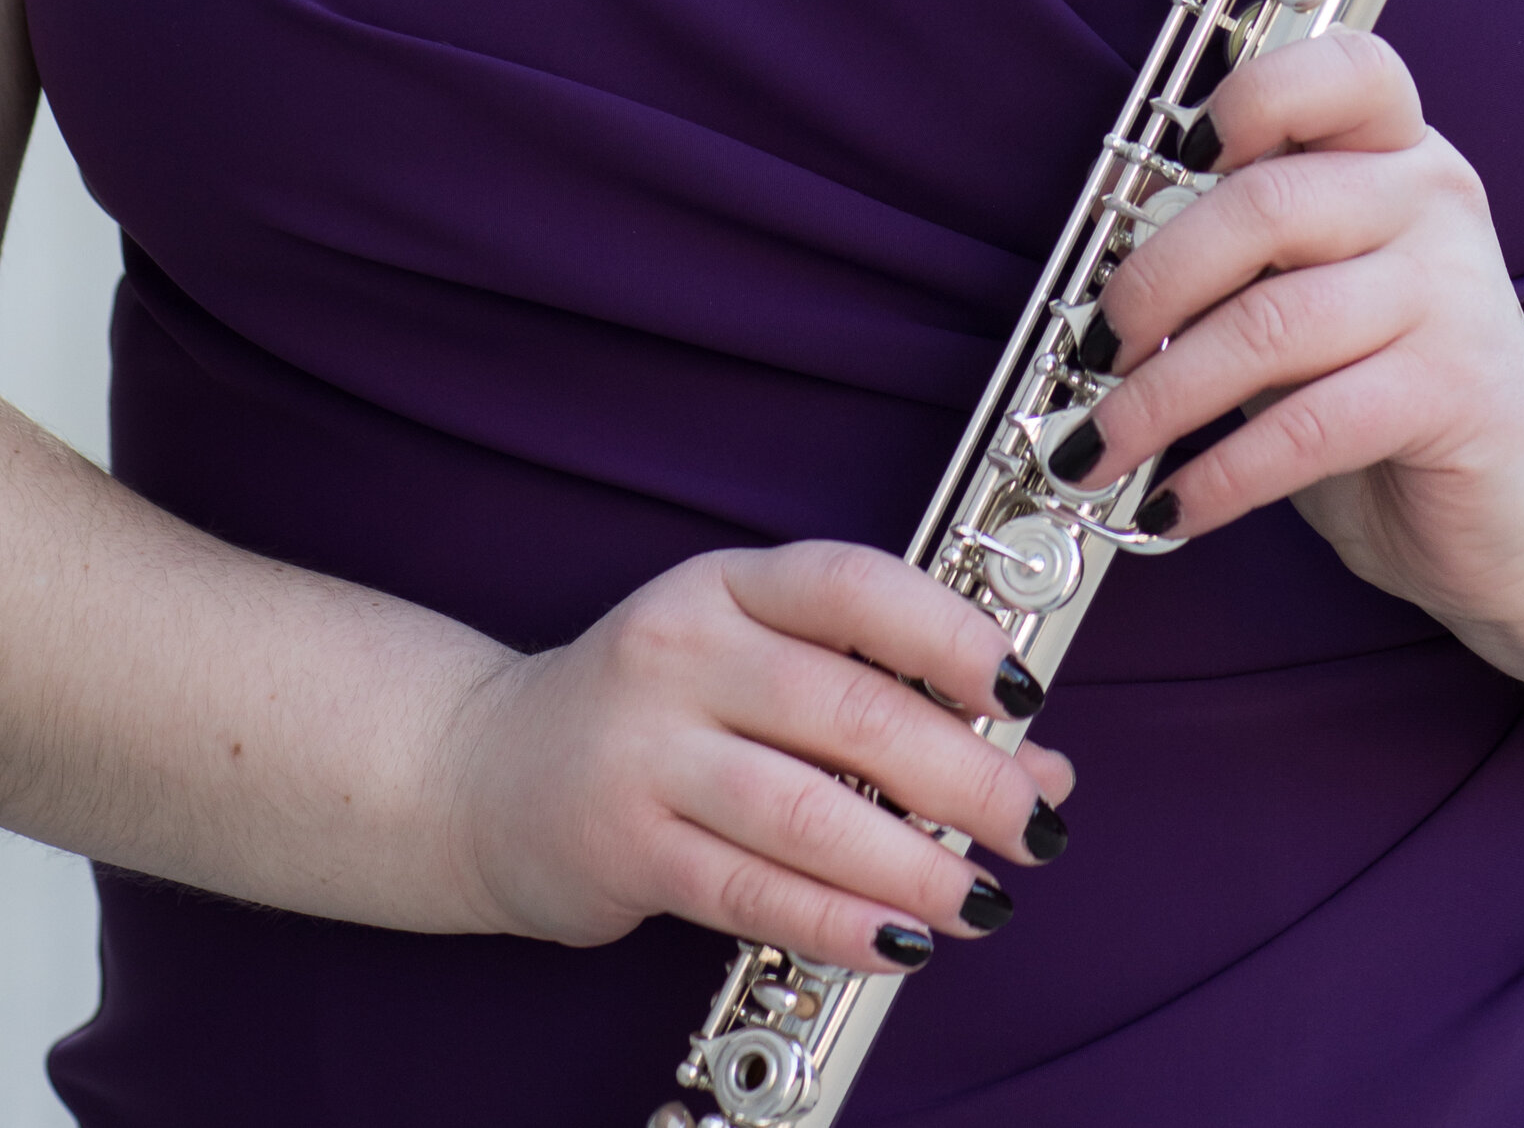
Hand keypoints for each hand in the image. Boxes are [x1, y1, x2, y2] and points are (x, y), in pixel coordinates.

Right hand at [440, 540, 1073, 972]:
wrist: (485, 772)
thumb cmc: (659, 713)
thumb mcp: (761, 668)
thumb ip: (891, 699)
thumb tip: (1038, 764)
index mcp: (729, 583)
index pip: (854, 587)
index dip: (952, 634)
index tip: (1024, 691)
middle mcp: (684, 650)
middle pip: (849, 710)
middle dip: (963, 776)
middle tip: (1031, 824)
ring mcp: (646, 749)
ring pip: (807, 812)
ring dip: (912, 865)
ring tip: (983, 898)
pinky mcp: (624, 846)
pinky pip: (753, 892)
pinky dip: (839, 922)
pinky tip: (900, 941)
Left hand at [1058, 30, 1523, 659]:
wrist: (1523, 515)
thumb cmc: (1387, 395)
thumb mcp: (1314, 303)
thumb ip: (1246, 264)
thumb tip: (1112, 280)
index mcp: (1401, 152)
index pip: (1344, 70)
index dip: (1254, 95)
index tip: (1179, 155)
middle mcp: (1436, 200)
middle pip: (1266, 204)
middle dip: (1152, 284)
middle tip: (1093, 348)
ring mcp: (1454, 294)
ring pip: (1270, 325)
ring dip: (1160, 397)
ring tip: (1098, 444)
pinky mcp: (1457, 393)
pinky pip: (1308, 426)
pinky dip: (1220, 474)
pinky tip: (1174, 505)